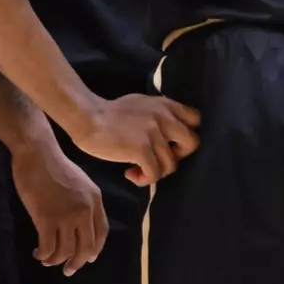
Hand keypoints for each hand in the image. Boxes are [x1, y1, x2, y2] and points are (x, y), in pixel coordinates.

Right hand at [11, 143, 107, 275]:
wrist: (37, 154)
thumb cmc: (54, 164)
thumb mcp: (79, 182)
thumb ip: (84, 201)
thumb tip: (80, 223)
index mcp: (95, 201)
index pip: (101, 233)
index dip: (95, 249)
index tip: (88, 259)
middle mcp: (85, 211)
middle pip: (87, 248)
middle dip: (77, 263)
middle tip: (68, 271)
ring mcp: (66, 216)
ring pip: (66, 251)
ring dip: (56, 261)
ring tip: (46, 260)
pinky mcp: (47, 219)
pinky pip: (48, 247)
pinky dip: (43, 255)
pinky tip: (38, 253)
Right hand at [69, 94, 200, 186]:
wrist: (87, 118)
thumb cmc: (109, 113)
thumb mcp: (141, 104)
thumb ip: (157, 114)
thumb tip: (167, 131)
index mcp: (165, 105)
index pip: (195, 119)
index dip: (186, 135)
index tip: (170, 142)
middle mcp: (164, 117)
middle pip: (192, 143)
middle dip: (178, 156)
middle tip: (159, 159)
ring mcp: (153, 134)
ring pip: (171, 164)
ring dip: (155, 172)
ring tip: (138, 170)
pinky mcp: (142, 149)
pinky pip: (154, 174)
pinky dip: (144, 179)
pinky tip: (130, 174)